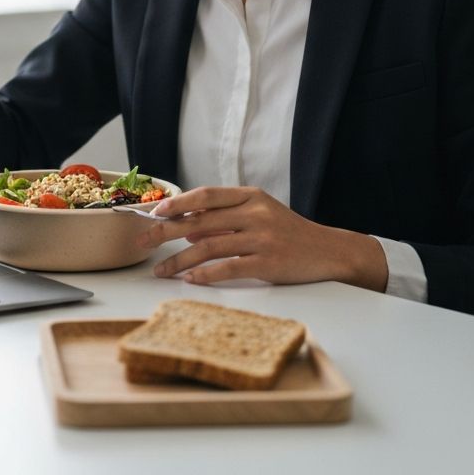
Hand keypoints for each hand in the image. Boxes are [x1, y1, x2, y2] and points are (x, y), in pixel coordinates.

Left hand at [140, 186, 388, 291]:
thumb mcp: (260, 213)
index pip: (207, 194)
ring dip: (179, 260)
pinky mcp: (268, 263)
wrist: (330, 251)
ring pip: (208, 247)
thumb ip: (226, 217)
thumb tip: (186, 227)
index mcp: (251, 196)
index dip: (178, 202)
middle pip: (201, 220)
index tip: (154, 212)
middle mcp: (255, 213)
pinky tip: (190, 280)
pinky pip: (228, 268)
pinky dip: (205, 275)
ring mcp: (262, 238)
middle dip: (166, 231)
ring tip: (161, 271)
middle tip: (143, 241)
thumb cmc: (289, 232)